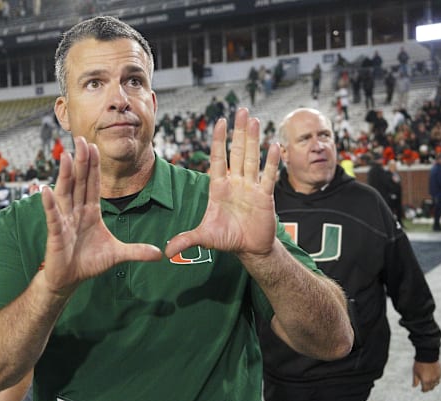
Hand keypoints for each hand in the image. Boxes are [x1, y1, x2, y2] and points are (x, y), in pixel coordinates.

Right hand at [39, 137, 160, 296]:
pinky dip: (48, 204)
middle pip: (79, 182)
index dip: (94, 166)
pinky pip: (53, 216)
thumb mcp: (117, 254)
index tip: (94, 146)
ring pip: (66, 194)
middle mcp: (76, 212)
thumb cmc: (88, 263)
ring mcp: (65, 221)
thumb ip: (137, 251)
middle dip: (81, 162)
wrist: (70, 280)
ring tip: (66, 157)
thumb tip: (159, 254)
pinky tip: (45, 189)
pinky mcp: (56, 234)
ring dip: (66, 175)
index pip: (93, 184)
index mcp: (90, 212)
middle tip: (80, 139)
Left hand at [165, 107, 279, 260]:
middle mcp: (235, 183)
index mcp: (219, 187)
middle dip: (238, 132)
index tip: (220, 122)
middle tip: (240, 110)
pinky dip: (272, 162)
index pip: (217, 158)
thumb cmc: (227, 238)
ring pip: (252, 158)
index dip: (218, 140)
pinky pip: (269, 176)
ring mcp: (251, 187)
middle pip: (237, 152)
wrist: (249, 248)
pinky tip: (274, 145)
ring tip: (254, 120)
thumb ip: (186, 240)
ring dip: (253, 140)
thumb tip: (166, 251)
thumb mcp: (204, 237)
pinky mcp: (265, 196)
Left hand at [412, 360, 440, 391]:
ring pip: (435, 384)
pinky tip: (432, 378)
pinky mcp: (440, 373)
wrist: (427, 356)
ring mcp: (437, 377)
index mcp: (425, 381)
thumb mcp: (415, 372)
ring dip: (432, 385)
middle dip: (428, 388)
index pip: (425, 389)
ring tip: (429, 383)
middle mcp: (432, 380)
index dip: (423, 390)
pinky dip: (435, 380)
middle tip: (425, 387)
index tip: (422, 390)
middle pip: (431, 388)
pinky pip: (438, 379)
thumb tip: (414, 387)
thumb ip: (415, 381)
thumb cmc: (419, 364)